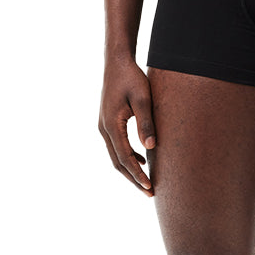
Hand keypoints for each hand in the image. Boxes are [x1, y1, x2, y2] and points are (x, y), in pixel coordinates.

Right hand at [99, 55, 156, 195]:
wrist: (117, 62)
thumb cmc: (132, 78)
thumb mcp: (143, 99)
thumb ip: (146, 122)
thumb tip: (151, 147)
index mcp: (111, 125)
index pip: (125, 158)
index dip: (137, 174)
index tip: (150, 187)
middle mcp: (104, 129)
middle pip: (118, 163)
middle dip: (134, 179)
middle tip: (150, 193)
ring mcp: (104, 126)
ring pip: (116, 156)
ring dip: (131, 170)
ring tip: (147, 182)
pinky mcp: (108, 123)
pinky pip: (117, 147)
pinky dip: (128, 158)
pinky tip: (143, 160)